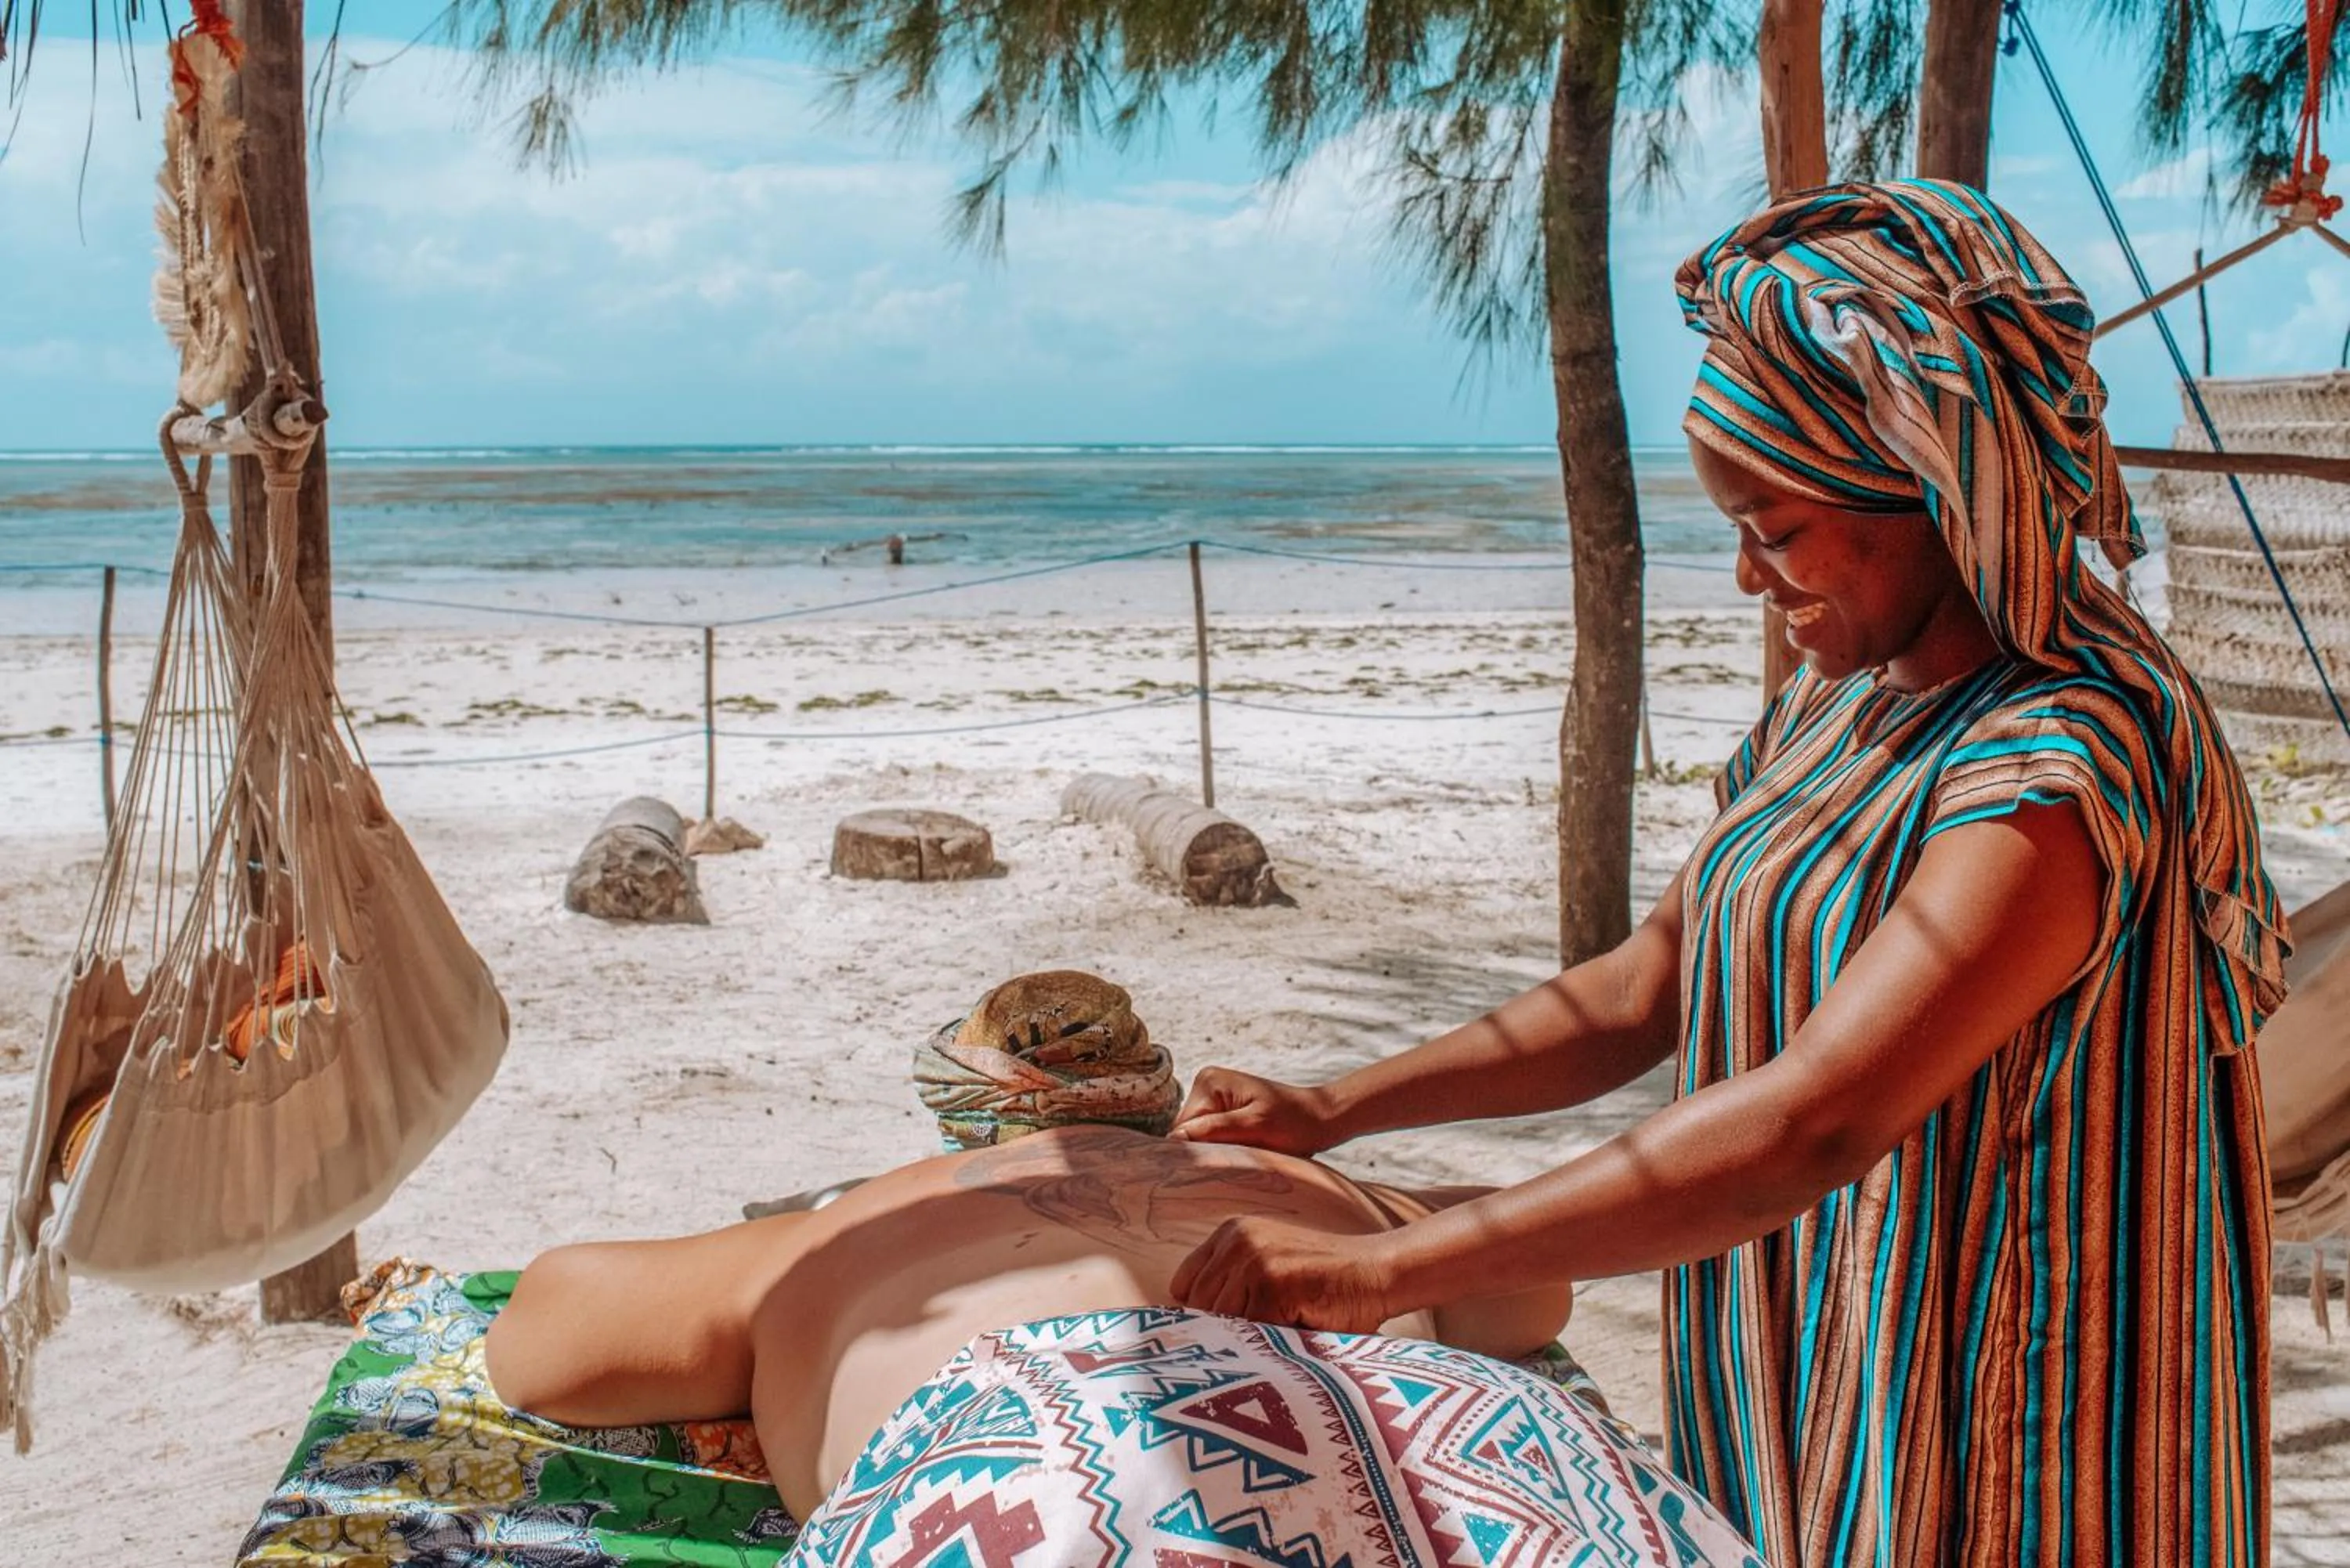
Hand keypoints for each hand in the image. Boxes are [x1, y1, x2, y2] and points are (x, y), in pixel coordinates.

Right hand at [1168, 1067, 1340, 1155]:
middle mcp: (1205, 1085)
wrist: (1320, 1118)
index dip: (1195, 1153)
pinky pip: (1209, 1138)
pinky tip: (1242, 1153)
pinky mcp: (1221, 1112)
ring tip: (1243, 1155)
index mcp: (1209, 1082)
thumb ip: (1215, 1130)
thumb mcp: (1256, 1126)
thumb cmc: (1295, 1121)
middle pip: (1187, 1134)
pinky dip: (1223, 1150)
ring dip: (1215, 1153)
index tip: (1219, 1167)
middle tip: (1235, 1163)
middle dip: (1207, 1152)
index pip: (1183, 1129)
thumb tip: (1175, 1140)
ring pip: (1197, 1139)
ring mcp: (1213, 1099)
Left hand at [1169, 1216, 1393, 1333]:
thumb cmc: (1324, 1284)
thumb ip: (1231, 1285)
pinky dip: (1270, 1344)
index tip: (1223, 1334)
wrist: (1379, 1273)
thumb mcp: (1269, 1267)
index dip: (1202, 1315)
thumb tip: (1186, 1330)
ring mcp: (1255, 1259)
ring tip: (1283, 1330)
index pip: (1184, 1286)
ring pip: (1221, 1322)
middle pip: (1198, 1308)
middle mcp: (1237, 1240)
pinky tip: (1298, 1331)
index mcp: (1231, 1233)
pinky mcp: (1273, 1283)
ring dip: (1249, 1339)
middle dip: (1224, 1332)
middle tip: (1265, 1336)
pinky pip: (1249, 1333)